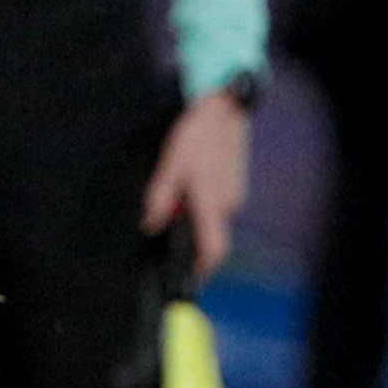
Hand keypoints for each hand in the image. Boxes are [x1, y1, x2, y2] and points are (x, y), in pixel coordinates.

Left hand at [141, 90, 252, 277]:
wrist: (223, 109)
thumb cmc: (197, 135)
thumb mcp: (169, 167)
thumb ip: (159, 200)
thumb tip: (151, 226)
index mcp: (211, 203)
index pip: (213, 250)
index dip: (203, 270)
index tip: (191, 278)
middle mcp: (228, 203)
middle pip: (211, 235)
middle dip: (192, 235)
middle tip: (170, 220)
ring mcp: (235, 193)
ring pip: (214, 217)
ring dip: (197, 215)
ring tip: (180, 192)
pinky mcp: (236, 184)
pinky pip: (219, 203)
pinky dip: (205, 202)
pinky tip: (193, 181)